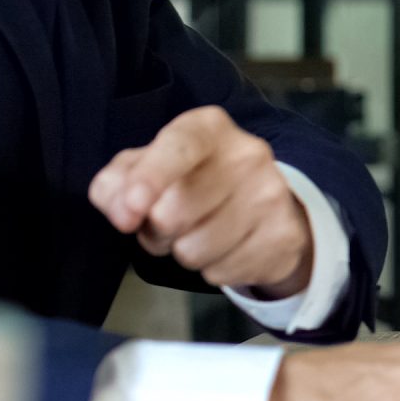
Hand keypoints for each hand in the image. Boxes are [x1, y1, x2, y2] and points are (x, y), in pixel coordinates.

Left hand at [90, 105, 310, 296]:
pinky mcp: (284, 234)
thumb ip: (116, 184)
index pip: (179, 146)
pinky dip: (213, 269)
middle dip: (155, 231)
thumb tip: (121, 210)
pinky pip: (222, 272)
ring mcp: (271, 194)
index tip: (130, 210)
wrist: (264, 203)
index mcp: (208, 128)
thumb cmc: (191, 182)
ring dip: (184, 252)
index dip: (150, 178)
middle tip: (166, 224)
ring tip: (197, 235)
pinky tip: (226, 248)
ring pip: (195, 250)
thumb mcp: (145, 171)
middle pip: (174, 213)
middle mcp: (247, 153)